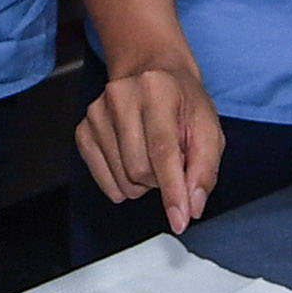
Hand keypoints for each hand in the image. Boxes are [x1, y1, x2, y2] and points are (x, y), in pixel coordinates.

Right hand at [71, 58, 226, 232]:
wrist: (152, 73)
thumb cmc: (181, 101)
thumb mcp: (208, 128)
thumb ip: (204, 168)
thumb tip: (192, 205)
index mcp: (157, 89)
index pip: (163, 151)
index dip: (173, 191)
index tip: (179, 219)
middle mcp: (121, 96)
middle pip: (139, 170)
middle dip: (161, 178)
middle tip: (171, 158)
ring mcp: (97, 113)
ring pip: (122, 179)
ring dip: (143, 181)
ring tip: (151, 154)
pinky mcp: (83, 129)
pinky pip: (103, 180)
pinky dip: (123, 182)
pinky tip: (132, 159)